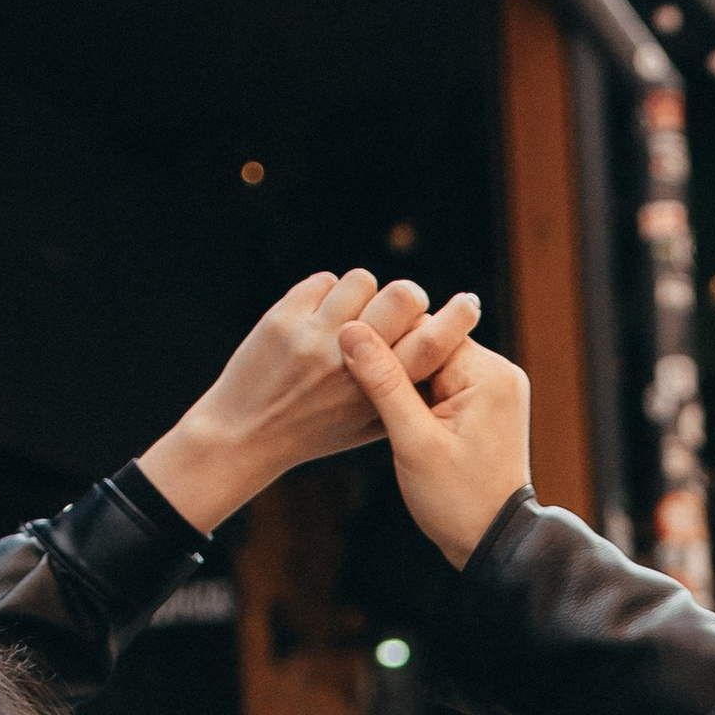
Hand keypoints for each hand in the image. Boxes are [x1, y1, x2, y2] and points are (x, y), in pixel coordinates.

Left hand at [137, 270, 472, 536]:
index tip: (468, 304)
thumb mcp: (365, 426)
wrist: (246, 434)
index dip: (455, 320)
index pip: (430, 346)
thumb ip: (401, 391)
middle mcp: (348, 365)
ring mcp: (314, 339)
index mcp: (376, 397)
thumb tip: (440, 345)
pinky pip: (323, 280)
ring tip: (351, 314)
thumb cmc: (315, 430)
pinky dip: (326, 293)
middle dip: (408, 294)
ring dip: (363, 292)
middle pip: (402, 296)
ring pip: (361, 279)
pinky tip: (318, 316)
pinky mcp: (283, 319)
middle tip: (401, 304)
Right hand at [338, 303, 532, 568]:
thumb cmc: (458, 501)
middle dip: (396, 363)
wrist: (494, 543)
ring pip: (433, 364)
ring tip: (378, 405)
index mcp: (487, 373)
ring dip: (405, 381)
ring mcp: (495, 389)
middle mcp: (499, 372)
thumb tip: (351, 330)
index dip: (386, 343)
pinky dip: (420, 397)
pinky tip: (400, 417)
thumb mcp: (413, 442)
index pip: (425, 330)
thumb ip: (383, 382)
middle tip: (361, 386)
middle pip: (430, 344)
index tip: (354, 364)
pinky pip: (444, 384)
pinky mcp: (487, 406)